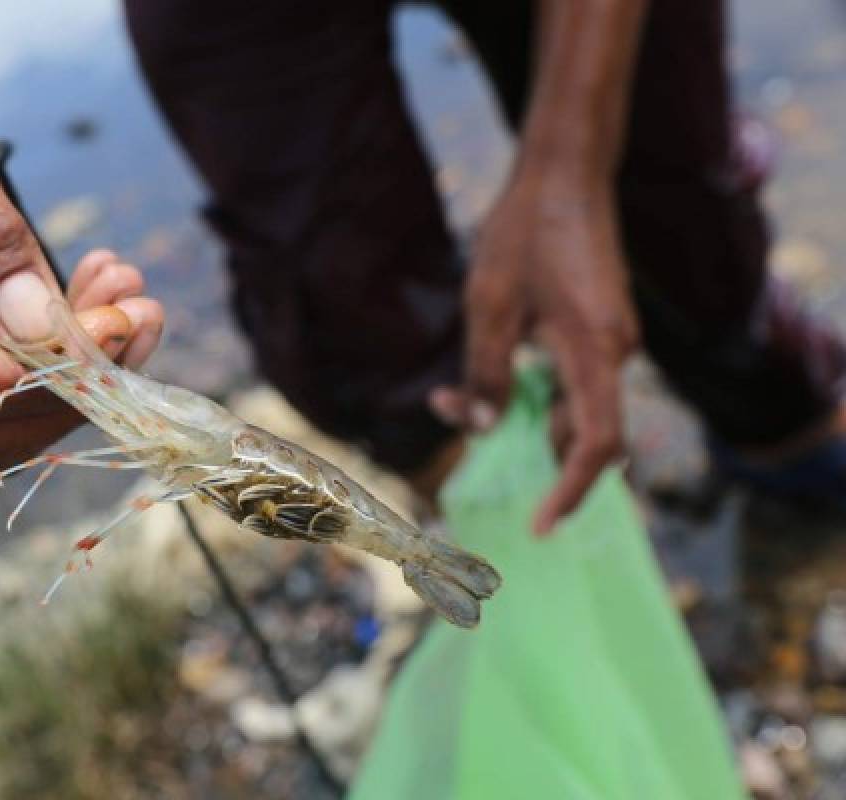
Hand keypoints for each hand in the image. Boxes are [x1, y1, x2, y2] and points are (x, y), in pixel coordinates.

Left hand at [430, 174, 637, 533]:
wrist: (564, 171)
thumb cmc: (524, 230)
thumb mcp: (488, 304)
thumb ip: (487, 370)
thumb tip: (483, 429)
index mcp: (596, 349)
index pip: (597, 444)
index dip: (573, 493)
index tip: (541, 525)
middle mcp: (616, 352)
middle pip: (588, 434)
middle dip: (537, 459)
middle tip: (480, 458)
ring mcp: (612, 340)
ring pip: (575, 409)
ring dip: (525, 422)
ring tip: (459, 406)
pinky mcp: (600, 330)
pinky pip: (573, 383)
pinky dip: (534, 395)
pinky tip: (488, 383)